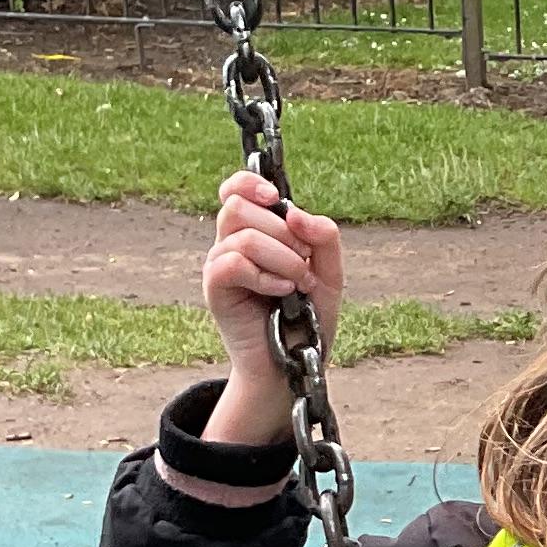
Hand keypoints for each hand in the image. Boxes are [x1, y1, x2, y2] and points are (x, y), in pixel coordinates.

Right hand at [201, 168, 345, 446]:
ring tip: (297, 284)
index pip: (237, 189)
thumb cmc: (309, 319)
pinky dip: (262, 274)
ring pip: (242, 234)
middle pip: (239, 206)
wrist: (297, 363)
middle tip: (302, 263)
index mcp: (257, 232)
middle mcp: (233, 244)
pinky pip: (232, 262)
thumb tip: (296, 213)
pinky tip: (280, 292)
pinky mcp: (216, 290)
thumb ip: (323, 237)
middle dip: (282, 231)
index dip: (250, 183)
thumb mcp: (330, 273)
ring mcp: (221, 266)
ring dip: (281, 257)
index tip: (276, 199)